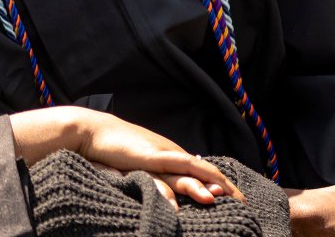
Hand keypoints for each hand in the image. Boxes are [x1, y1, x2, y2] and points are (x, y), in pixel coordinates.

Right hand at [9, 106, 243, 204]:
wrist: (90, 131)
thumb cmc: (107, 151)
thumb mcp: (131, 166)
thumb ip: (148, 176)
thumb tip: (160, 191)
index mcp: (166, 155)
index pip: (198, 171)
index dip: (217, 184)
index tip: (233, 199)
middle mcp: (169, 153)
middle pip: (204, 172)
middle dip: (226, 188)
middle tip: (244, 203)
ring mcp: (162, 154)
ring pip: (197, 172)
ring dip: (217, 186)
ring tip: (235, 200)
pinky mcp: (153, 157)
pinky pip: (181, 170)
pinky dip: (198, 180)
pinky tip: (210, 192)